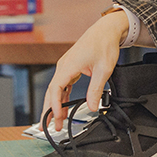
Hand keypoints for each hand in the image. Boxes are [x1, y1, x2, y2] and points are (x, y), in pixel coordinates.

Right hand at [42, 10, 126, 130]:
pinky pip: (63, 85)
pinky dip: (62, 97)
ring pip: (56, 89)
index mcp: (68, 66)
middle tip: (50, 126)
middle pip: (51, 91)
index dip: (54, 105)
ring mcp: (66, 67)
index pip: (55, 89)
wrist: (106, 30)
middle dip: (50, 110)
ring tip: (57, 121)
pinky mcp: (70, 68)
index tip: (56, 117)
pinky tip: (63, 106)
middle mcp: (63, 66)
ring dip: (56, 105)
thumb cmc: (104, 45)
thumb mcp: (104, 69)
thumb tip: (93, 106)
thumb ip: (96, 89)